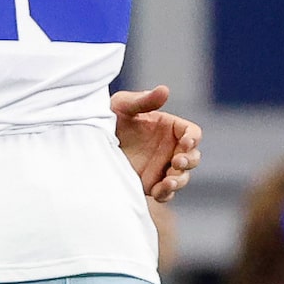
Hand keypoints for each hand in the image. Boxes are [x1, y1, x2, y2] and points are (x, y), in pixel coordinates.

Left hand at [112, 85, 201, 201]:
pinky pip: (165, 193)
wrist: (90, 143)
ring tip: (168, 182)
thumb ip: (144, 101)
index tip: (186, 142)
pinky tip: (158, 191)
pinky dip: (165, 194)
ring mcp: (161, 167)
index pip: (192, 133)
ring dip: (179, 180)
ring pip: (182, 177)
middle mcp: (170, 148)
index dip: (193, 138)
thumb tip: (164, 90)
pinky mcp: (151, 184)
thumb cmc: (108, 118)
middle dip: (189, 161)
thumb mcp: (122, 106)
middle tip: (176, 162)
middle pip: (193, 157)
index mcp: (170, 128)